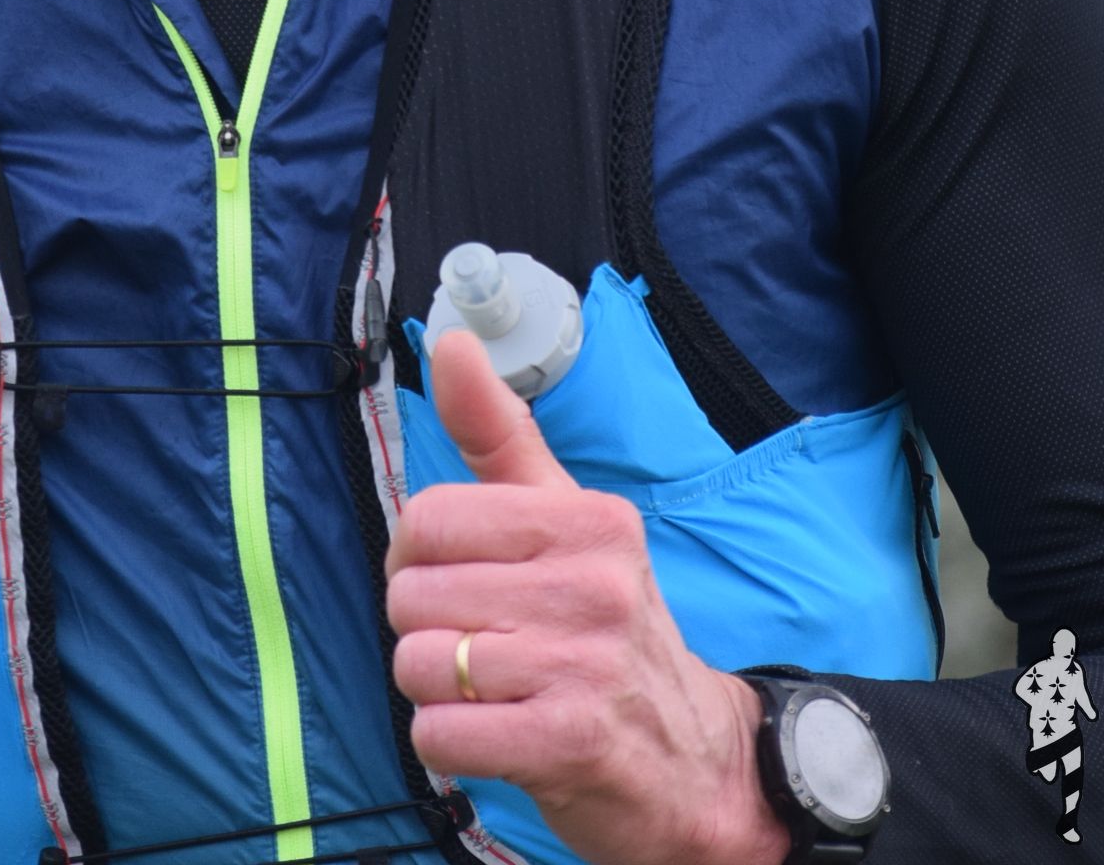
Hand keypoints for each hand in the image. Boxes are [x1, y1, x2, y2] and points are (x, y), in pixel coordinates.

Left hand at [386, 329, 789, 864]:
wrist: (691, 762)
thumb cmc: (603, 631)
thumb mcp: (565, 523)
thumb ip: (499, 436)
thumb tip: (451, 342)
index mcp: (589, 520)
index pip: (428, 518)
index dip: (417, 560)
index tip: (461, 582)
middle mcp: (594, 584)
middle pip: (412, 595)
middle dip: (425, 631)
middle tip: (484, 648)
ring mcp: (585, 664)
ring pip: (419, 665)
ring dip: (436, 692)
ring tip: (493, 692)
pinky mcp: (568, 742)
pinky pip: (440, 734)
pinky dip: (447, 744)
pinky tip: (494, 735)